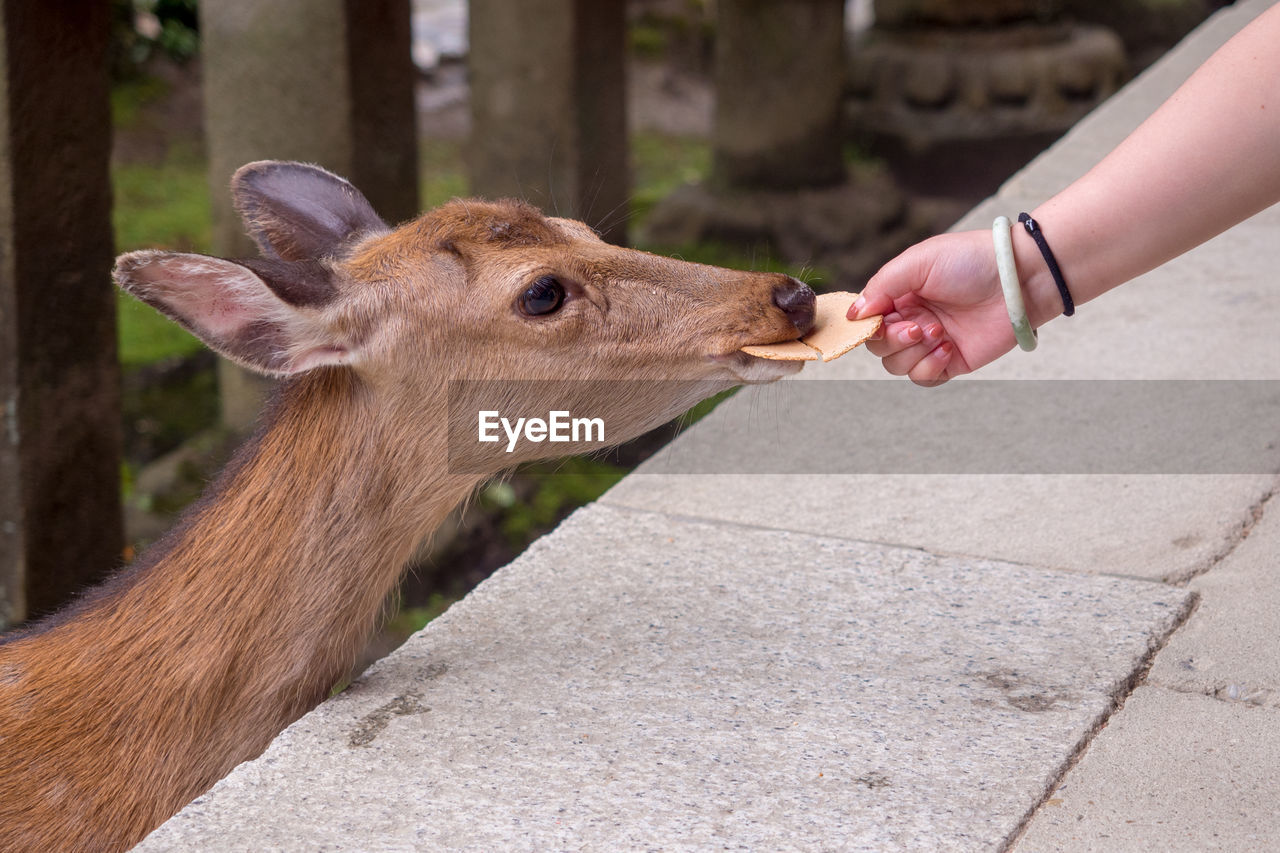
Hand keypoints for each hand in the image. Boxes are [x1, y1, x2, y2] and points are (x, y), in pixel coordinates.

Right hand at [850, 230, 1019, 385]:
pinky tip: (949, 348)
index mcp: (900, 294)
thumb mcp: (918, 262)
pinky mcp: (951, 362)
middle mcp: (912, 318)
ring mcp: (930, 342)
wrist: (1019, 279)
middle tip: (920, 325)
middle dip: (894, 340)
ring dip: (914, 352)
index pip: (867, 320)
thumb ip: (882, 285)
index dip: (867, 326)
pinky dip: (929, 367)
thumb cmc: (972, 261)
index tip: (878, 321)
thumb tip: (855, 314)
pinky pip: (922, 378)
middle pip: (878, 346)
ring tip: (940, 332)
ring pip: (897, 365)